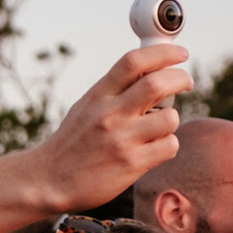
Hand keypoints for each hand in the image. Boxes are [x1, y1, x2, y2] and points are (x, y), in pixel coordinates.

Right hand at [31, 45, 191, 213]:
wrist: (48, 180)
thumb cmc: (71, 143)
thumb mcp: (84, 108)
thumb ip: (113, 91)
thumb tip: (151, 72)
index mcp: (97, 96)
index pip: (133, 62)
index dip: (163, 52)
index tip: (180, 54)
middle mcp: (109, 114)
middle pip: (158, 83)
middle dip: (181, 79)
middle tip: (185, 83)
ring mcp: (121, 139)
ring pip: (170, 118)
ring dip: (171, 120)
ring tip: (157, 127)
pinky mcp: (132, 164)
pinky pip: (169, 146)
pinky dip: (166, 145)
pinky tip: (150, 149)